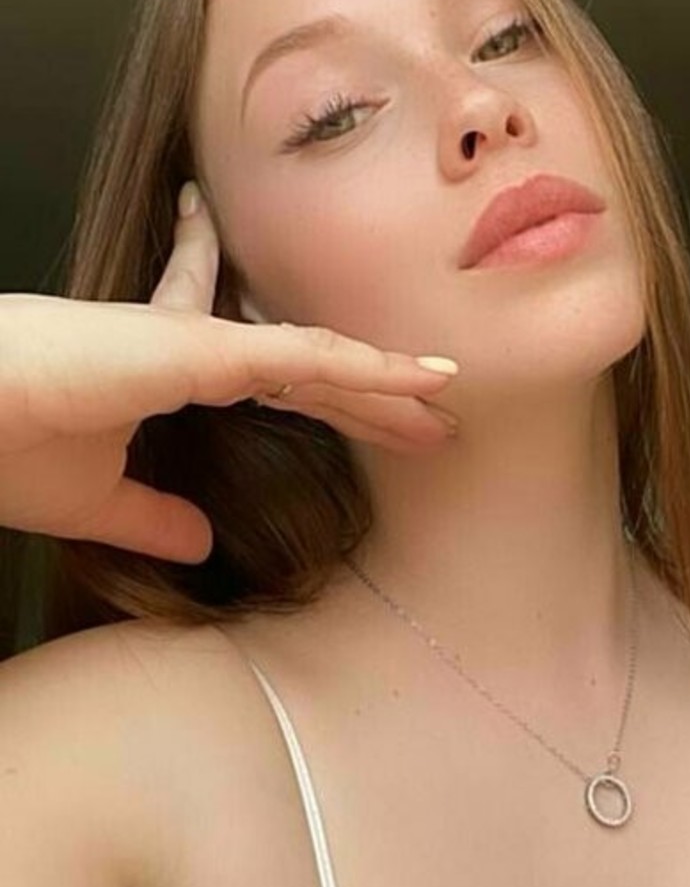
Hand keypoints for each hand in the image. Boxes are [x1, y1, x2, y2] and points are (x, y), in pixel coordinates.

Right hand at [0, 185, 458, 563]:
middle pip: (306, 361)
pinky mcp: (198, 348)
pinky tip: (418, 379)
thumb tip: (202, 543)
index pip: (267, 374)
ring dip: (385, 377)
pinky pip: (303, 358)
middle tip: (431, 398)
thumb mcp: (94, 501)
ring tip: (447, 389)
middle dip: (369, 382)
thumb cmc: (4, 443)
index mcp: (164, 370)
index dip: (325, 389)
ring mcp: (199, 342)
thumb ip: (151, 517)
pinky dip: (366, 368)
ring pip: (317, 355)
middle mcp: (191, 346)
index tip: (376, 406)